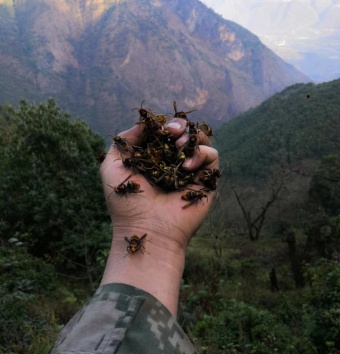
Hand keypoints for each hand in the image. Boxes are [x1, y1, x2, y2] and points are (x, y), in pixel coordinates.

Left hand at [99, 118, 218, 251]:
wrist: (147, 229)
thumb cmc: (126, 201)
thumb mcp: (112, 166)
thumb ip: (123, 141)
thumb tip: (144, 124)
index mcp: (155, 158)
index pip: (164, 132)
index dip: (163, 125)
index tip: (159, 128)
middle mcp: (174, 163)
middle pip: (184, 133)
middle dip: (179, 126)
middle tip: (171, 133)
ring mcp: (191, 171)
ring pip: (201, 140)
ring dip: (191, 136)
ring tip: (178, 146)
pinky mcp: (206, 180)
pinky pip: (212, 156)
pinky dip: (201, 154)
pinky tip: (186, 167)